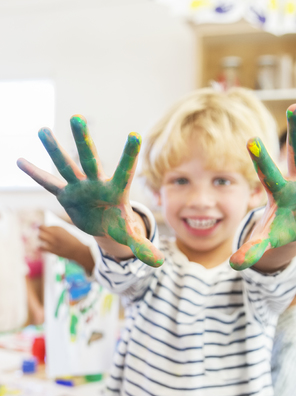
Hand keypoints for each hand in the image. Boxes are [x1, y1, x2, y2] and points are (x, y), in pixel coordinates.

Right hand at [17, 116, 163, 266]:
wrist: (104, 224)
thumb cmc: (119, 225)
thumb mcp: (130, 237)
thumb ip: (143, 247)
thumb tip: (159, 263)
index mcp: (116, 191)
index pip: (125, 170)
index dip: (129, 154)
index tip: (135, 135)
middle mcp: (96, 183)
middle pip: (89, 159)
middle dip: (83, 140)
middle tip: (77, 117)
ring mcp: (80, 187)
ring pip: (66, 166)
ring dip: (54, 150)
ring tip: (42, 130)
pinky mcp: (66, 194)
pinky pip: (49, 183)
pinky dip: (36, 174)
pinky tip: (21, 161)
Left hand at [39, 225, 95, 273]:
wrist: (78, 251)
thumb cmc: (72, 240)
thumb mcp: (64, 231)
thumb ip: (54, 229)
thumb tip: (45, 229)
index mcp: (58, 228)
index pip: (43, 226)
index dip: (41, 228)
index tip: (41, 229)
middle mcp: (55, 234)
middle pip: (40, 230)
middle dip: (40, 232)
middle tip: (42, 234)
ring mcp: (53, 242)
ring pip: (40, 237)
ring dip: (40, 238)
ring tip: (44, 240)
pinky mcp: (52, 250)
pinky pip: (41, 247)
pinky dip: (41, 247)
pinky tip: (43, 247)